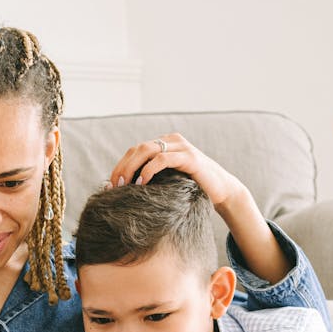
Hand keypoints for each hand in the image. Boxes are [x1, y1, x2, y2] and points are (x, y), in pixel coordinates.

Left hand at [107, 133, 245, 208]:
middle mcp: (172, 140)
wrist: (222, 191)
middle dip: (122, 167)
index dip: (120, 166)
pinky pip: (163, 159)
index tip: (110, 185)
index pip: (135, 150)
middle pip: (138, 148)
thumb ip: (151, 178)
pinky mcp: (190, 158)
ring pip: (147, 150)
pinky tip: (142, 183)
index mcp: (164, 144)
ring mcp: (181, 147)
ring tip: (124, 185)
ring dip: (131, 168)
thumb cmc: (192, 189)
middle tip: (113, 186)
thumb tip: (123, 188)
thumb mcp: (168, 181)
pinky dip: (149, 170)